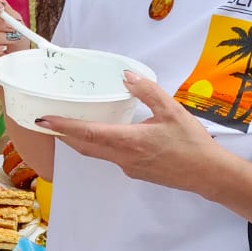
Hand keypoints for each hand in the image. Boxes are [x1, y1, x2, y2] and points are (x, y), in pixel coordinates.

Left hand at [38, 72, 226, 192]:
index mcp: (129, 141)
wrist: (207, 174)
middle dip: (63, 134)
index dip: (63, 126)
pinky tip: (104, 135)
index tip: (44, 119)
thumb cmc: (192, 143)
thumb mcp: (172, 111)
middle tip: (47, 121)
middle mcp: (123, 157)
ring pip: (96, 153)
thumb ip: (148, 92)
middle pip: (84, 146)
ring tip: (68, 126)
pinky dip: (98, 145)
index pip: (87, 133)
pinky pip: (110, 157)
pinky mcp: (135, 171)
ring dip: (79, 141)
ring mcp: (127, 167)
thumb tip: (126, 77)